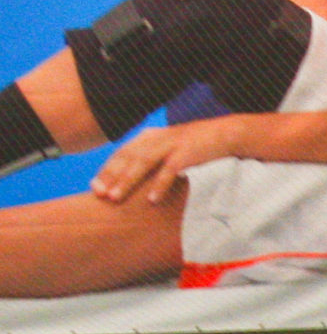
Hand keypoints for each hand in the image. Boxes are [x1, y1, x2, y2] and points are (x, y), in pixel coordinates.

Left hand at [94, 118, 239, 206]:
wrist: (226, 134)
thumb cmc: (198, 147)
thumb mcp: (170, 149)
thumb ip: (154, 159)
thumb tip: (139, 179)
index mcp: (148, 138)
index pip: (121, 154)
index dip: (107, 170)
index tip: (94, 187)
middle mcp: (155, 139)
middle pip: (126, 158)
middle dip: (110, 176)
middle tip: (98, 194)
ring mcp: (170, 145)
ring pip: (142, 163)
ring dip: (127, 181)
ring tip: (115, 198)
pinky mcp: (187, 154)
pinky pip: (169, 171)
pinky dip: (159, 185)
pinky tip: (152, 199)